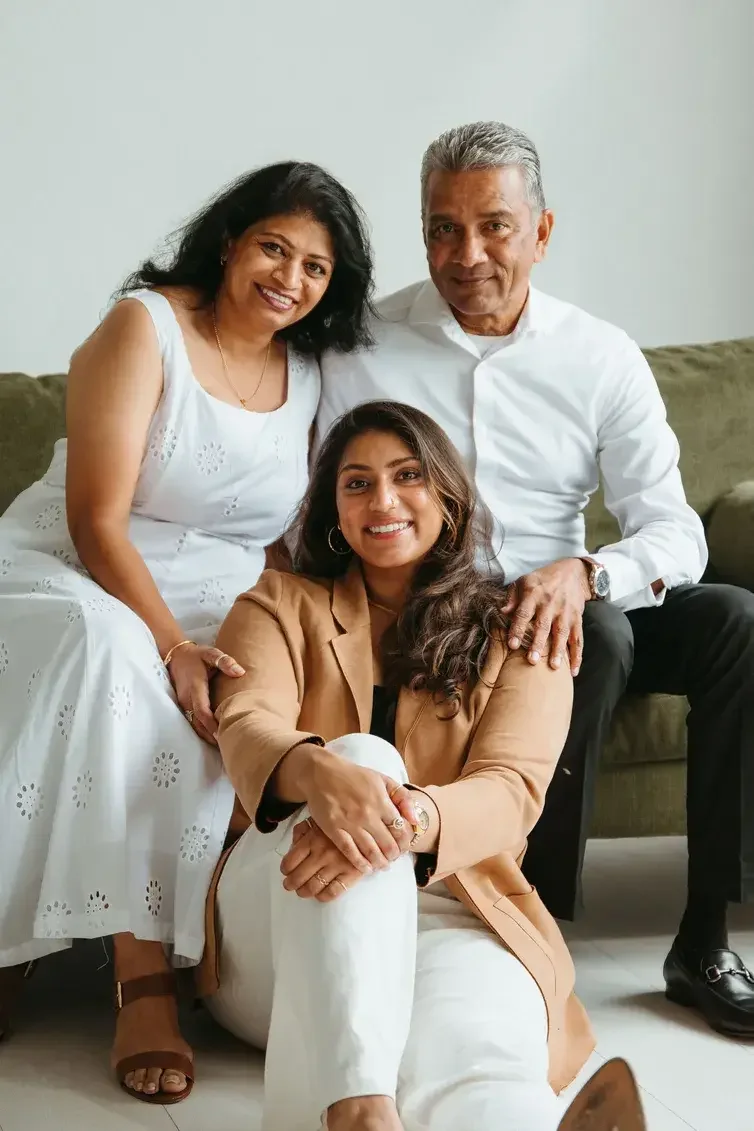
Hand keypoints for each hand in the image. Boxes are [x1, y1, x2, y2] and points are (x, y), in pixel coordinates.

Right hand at [167, 644, 244, 743]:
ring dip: (206, 735)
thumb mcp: (211, 653)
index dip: (211, 723)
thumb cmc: (197, 656)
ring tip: (222, 745)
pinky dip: (202, 730)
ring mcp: (183, 703)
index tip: (222, 733)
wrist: (177, 656)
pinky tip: (213, 736)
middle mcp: (187, 697)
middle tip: (227, 744)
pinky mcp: (183, 705)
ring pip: (194, 724)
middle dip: (210, 735)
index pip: (201, 709)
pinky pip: (192, 721)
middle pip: (197, 722)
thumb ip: (225, 661)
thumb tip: (240, 672)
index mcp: (195, 686)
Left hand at [280, 818, 365, 900]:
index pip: (290, 861)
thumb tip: (293, 846)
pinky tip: (320, 894)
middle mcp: (322, 854)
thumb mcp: (318, 819)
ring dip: (304, 891)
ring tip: (303, 891)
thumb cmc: (341, 821)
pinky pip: (333, 891)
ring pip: (314, 886)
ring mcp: (336, 865)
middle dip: (291, 883)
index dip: (285, 869)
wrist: (369, 822)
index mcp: (312, 840)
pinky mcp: (351, 873)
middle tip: (290, 885)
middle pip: (299, 877)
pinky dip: (323, 896)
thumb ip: (302, 831)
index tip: (286, 871)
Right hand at [288, 746, 418, 873]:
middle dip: (394, 855)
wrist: (322, 773)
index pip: (401, 830)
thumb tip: (415, 820)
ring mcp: (350, 823)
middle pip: (388, 845)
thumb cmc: (354, 776)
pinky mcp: (334, 829)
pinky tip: (367, 868)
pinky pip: (350, 852)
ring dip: (380, 863)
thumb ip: (403, 798)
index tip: (404, 846)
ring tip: (383, 865)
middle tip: (394, 858)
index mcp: (381, 802)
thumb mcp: (383, 779)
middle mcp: (368, 814)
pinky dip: (361, 864)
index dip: (406, 842)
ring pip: (371, 852)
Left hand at [502, 558, 590, 675]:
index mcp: (533, 595)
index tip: (512, 645)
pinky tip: (574, 671)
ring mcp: (565, 612)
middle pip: (543, 626)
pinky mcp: (577, 619)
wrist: (572, 572)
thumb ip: (511, 598)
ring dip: (558, 651)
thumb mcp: (523, 581)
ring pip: (562, 633)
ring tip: (554, 667)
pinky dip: (577, 655)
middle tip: (532, 661)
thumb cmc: (542, 580)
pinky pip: (578, 639)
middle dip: (538, 643)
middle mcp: (550, 604)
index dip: (518, 629)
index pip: (524, 613)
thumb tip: (501, 612)